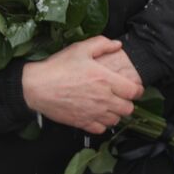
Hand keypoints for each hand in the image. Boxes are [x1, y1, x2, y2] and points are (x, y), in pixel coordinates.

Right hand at [21, 36, 142, 134]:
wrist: (36, 87)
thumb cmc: (58, 67)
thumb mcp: (80, 49)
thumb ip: (102, 44)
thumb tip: (117, 45)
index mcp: (105, 80)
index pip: (134, 91)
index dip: (137, 90)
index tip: (133, 88)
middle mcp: (103, 99)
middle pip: (128, 108)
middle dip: (127, 102)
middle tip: (120, 96)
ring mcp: (93, 113)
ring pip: (116, 120)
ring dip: (115, 113)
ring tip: (108, 105)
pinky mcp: (82, 123)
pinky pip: (101, 129)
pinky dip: (102, 124)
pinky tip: (96, 114)